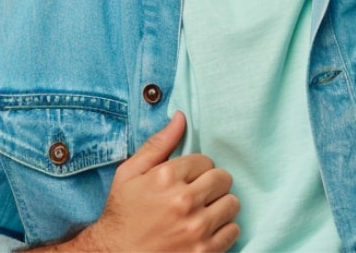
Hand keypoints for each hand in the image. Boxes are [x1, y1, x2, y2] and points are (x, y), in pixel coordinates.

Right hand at [57, 111, 239, 252]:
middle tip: (197, 195)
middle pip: (223, 179)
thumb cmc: (122, 214)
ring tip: (202, 212)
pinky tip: (205, 230)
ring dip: (219, 206)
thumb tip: (181, 117)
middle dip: (211, 184)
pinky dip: (223, 230)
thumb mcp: (130, 174)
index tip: (186, 180)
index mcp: (166, 177)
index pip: (205, 161)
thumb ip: (158, 144)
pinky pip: (233, 231)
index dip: (196, 170)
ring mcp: (196, 228)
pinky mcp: (205, 251)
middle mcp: (184, 201)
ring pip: (232, 204)